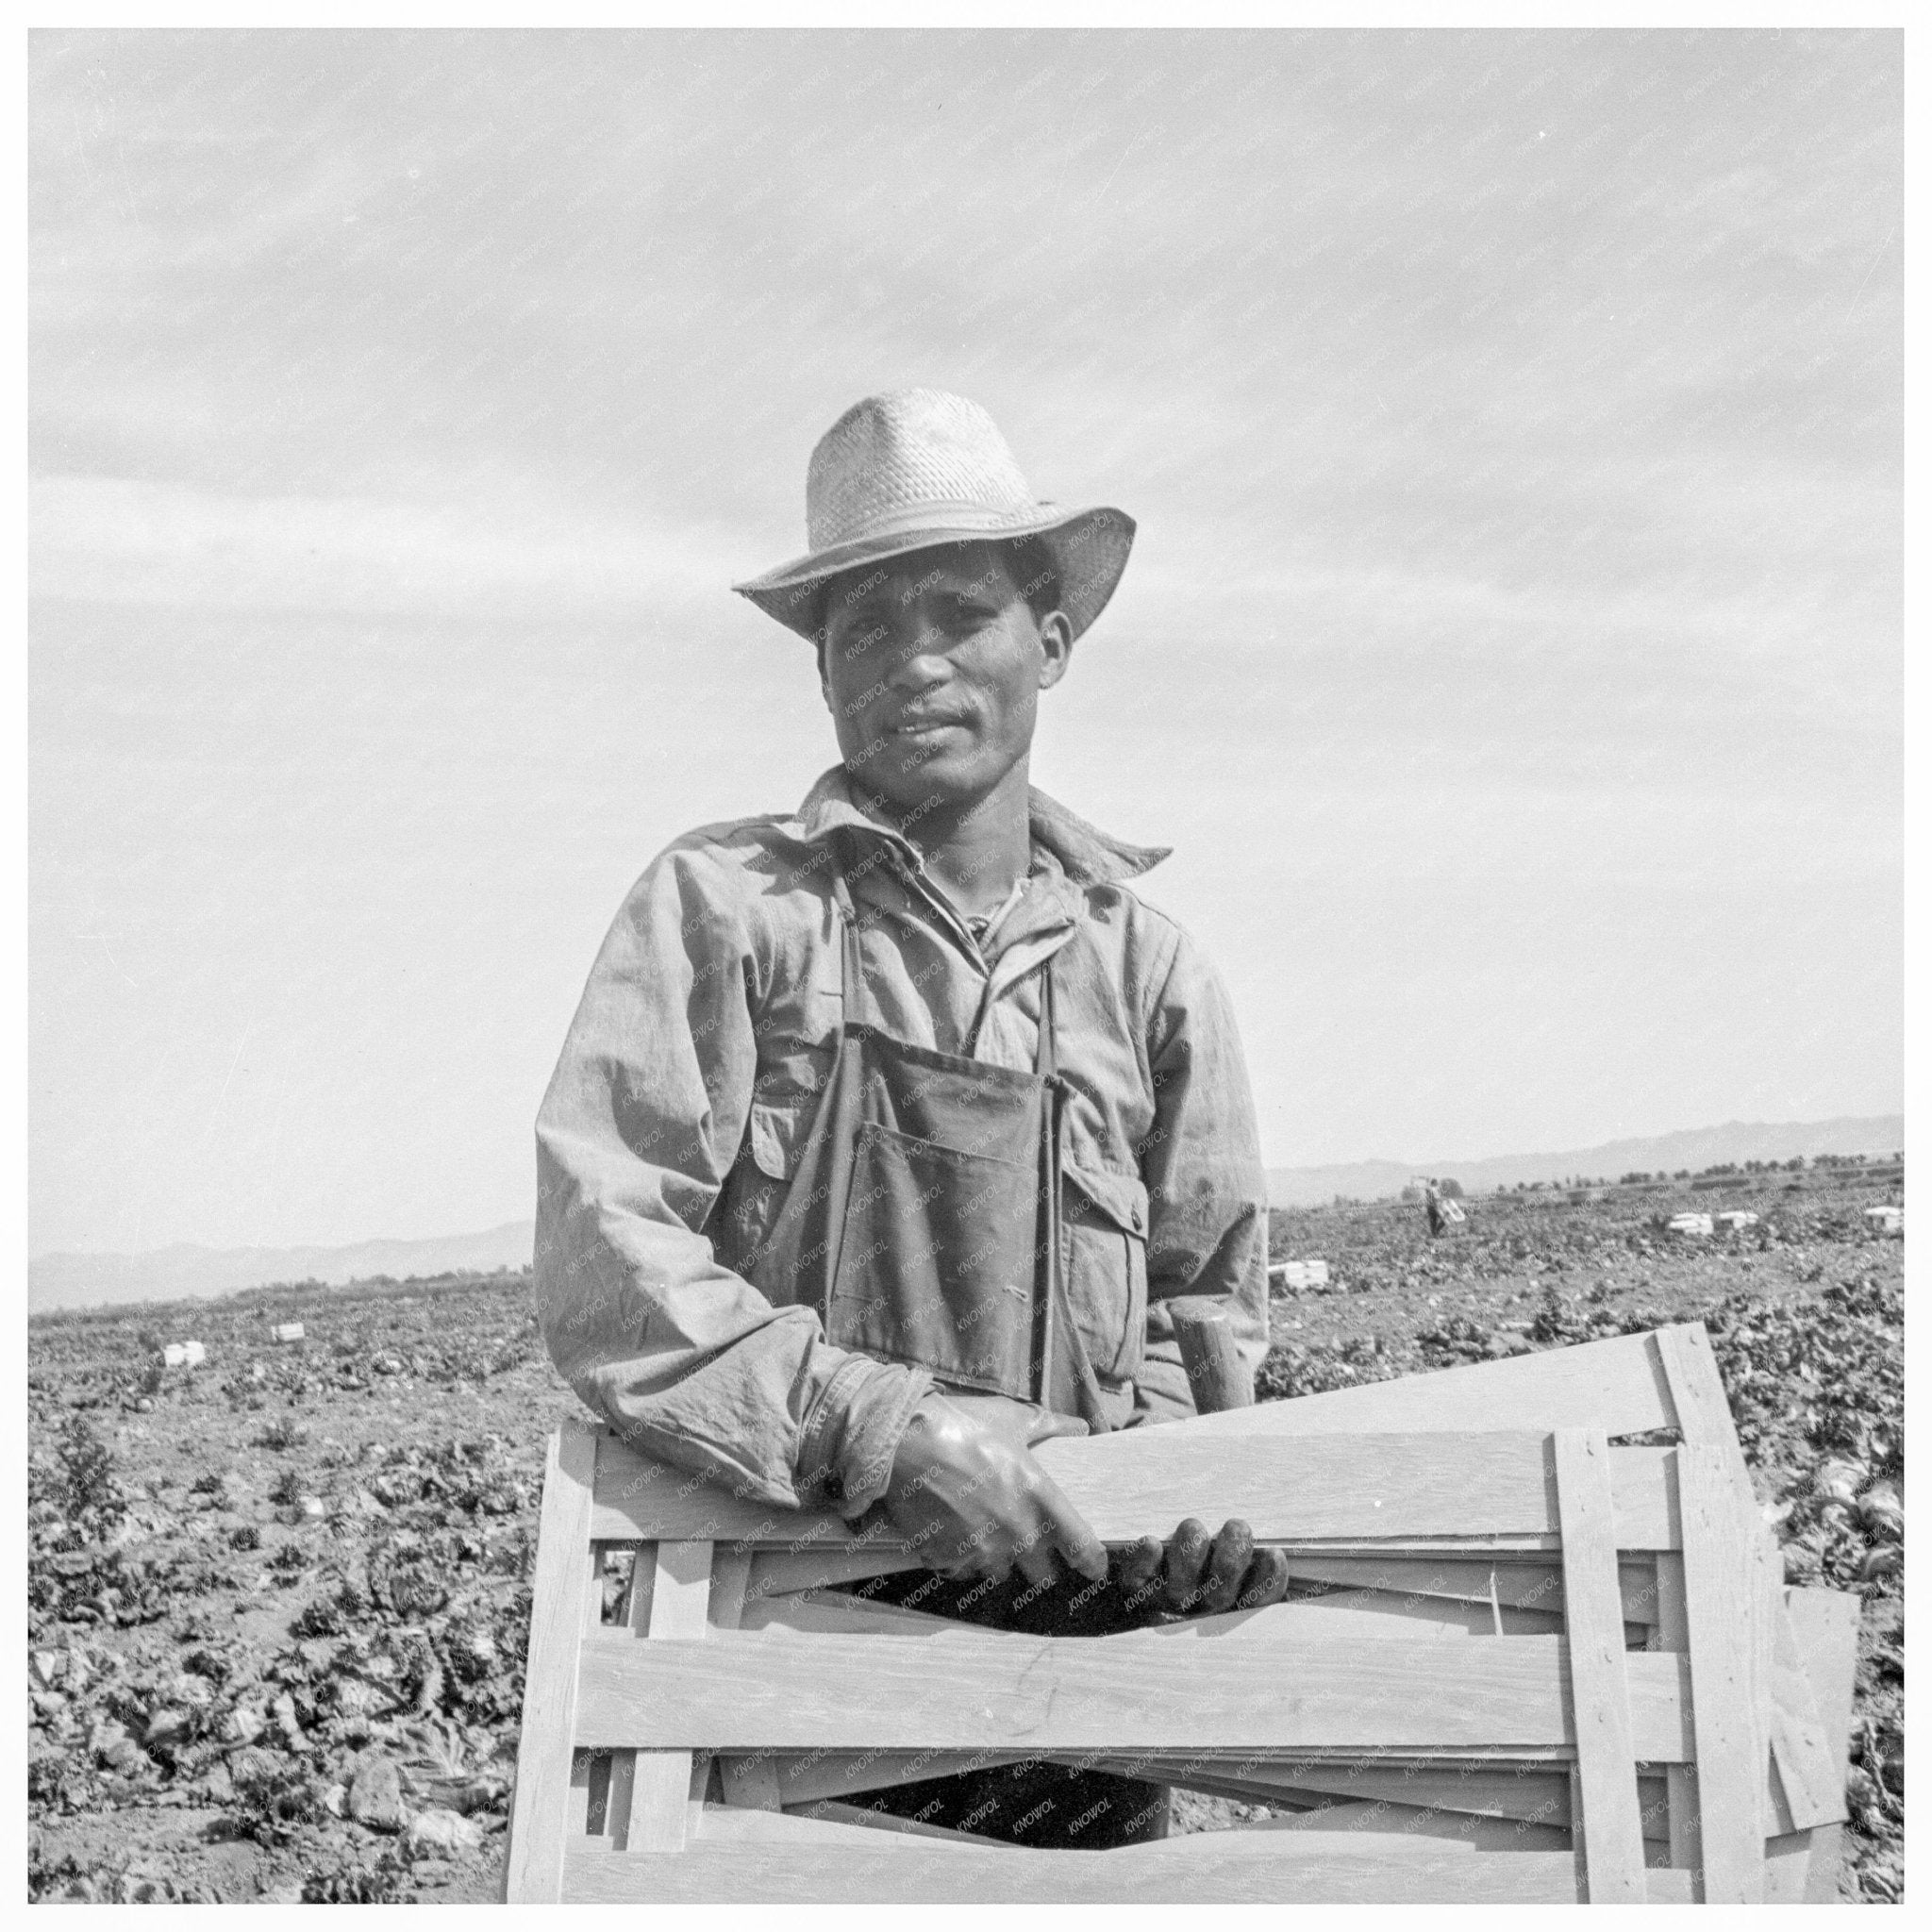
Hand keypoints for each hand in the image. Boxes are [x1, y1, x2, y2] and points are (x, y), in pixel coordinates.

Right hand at [880, 1392, 1107, 1588]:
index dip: (1091, 1562)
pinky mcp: (949, 1559)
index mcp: (1041, 1500)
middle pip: (1042, 1574)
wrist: (905, 1441)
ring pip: (1001, 1572)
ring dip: (997, 1558)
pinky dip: (960, 1557)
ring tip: (982, 1531)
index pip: (1083, 1548)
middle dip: (1037, 1562)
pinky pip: (963, 1570)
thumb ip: (1051, 1425)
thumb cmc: (964, 1425)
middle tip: (1025, 1541)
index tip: (1092, 1567)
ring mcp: (982, 1551)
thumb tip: (1079, 1426)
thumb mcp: (1013, 1418)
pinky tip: (952, 1533)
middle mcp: (1017, 1534)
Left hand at [1117, 1517, 1290, 1615]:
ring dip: (1190, 1556)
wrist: (1136, 1563)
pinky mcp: (1135, 1589)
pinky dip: (1144, 1561)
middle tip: (1236, 1528)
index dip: (1268, 1581)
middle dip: (1230, 1561)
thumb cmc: (1199, 1554)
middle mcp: (1201, 1607)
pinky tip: (1151, 1542)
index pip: (1258, 1599)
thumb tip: (1271, 1540)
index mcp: (1232, 1601)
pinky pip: (1137, 1580)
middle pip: (1220, 1594)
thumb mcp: (1228, 1555)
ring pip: (1181, 1588)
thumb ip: (1246, 1548)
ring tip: (1194, 1529)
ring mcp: (1167, 1600)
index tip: (1274, 1553)